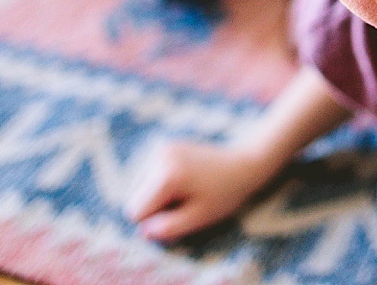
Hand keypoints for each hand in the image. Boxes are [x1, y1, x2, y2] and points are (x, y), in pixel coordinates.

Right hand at [124, 139, 277, 240]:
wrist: (243, 164)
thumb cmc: (224, 195)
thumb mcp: (198, 218)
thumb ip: (168, 228)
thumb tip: (143, 231)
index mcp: (166, 176)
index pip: (135, 211)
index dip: (154, 220)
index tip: (178, 214)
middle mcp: (158, 157)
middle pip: (133, 197)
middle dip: (153, 206)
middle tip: (183, 203)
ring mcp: (160, 148)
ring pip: (138, 185)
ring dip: (155, 194)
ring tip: (184, 191)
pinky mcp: (164, 145)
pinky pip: (147, 173)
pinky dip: (159, 182)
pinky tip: (182, 180)